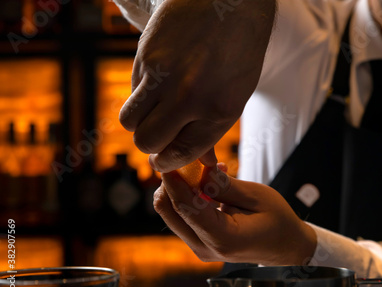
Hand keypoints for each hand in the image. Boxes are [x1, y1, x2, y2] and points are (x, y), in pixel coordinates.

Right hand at [119, 0, 275, 171]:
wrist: (229, 0)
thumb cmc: (239, 51)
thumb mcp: (237, 95)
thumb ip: (214, 129)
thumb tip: (201, 162)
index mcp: (219, 111)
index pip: (180, 153)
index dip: (168, 162)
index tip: (163, 160)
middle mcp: (189, 97)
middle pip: (147, 142)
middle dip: (151, 145)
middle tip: (159, 134)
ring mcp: (164, 75)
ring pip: (130, 121)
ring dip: (139, 122)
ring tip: (154, 110)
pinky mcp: (145, 56)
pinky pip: (132, 90)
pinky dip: (141, 94)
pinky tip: (160, 79)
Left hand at [153, 164, 317, 265]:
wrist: (287, 246)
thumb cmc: (278, 220)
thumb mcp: (256, 196)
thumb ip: (223, 185)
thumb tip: (197, 168)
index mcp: (222, 238)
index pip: (184, 206)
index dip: (172, 179)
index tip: (166, 157)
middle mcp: (205, 248)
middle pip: (167, 210)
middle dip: (172, 182)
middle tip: (190, 162)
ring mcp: (200, 249)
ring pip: (170, 213)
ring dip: (181, 189)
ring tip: (209, 173)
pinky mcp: (198, 244)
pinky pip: (182, 217)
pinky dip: (188, 198)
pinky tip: (209, 186)